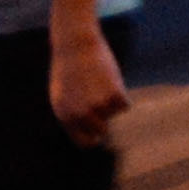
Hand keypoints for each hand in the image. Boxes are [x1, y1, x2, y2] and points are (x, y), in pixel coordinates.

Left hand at [50, 26, 127, 147]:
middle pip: (102, 129)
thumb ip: (74, 115)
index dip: (93, 138)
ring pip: (113, 114)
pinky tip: (110, 80)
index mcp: (66, 117)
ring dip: (111, 102)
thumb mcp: (63, 96)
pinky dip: (121, 94)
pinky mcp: (114, 94)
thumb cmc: (69, 70)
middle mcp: (81, 115)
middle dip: (104, 117)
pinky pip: (124, 104)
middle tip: (100, 99)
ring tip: (100, 84)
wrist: (76, 47)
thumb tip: (92, 132)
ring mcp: (98, 106)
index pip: (85, 142)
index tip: (99, 132)